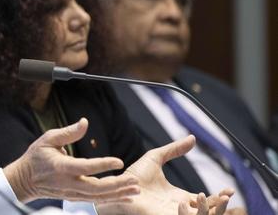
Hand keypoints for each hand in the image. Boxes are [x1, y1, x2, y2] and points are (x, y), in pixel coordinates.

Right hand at [4, 118, 139, 202]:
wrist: (24, 181)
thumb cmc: (36, 157)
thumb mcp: (48, 139)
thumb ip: (68, 132)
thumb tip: (85, 122)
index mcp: (61, 167)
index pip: (85, 167)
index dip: (103, 164)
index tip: (119, 161)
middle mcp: (68, 183)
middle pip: (96, 188)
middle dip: (117, 185)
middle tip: (134, 180)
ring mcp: (71, 193)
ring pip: (98, 197)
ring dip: (118, 194)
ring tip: (135, 189)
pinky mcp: (74, 198)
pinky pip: (96, 200)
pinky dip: (112, 199)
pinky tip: (125, 195)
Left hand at [97, 136, 233, 214]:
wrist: (116, 184)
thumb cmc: (133, 174)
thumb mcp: (156, 158)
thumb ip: (174, 149)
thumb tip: (193, 137)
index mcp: (179, 197)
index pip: (205, 201)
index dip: (219, 198)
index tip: (230, 190)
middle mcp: (177, 208)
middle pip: (207, 214)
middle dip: (220, 208)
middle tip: (226, 196)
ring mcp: (170, 214)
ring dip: (209, 212)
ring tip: (211, 197)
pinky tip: (188, 202)